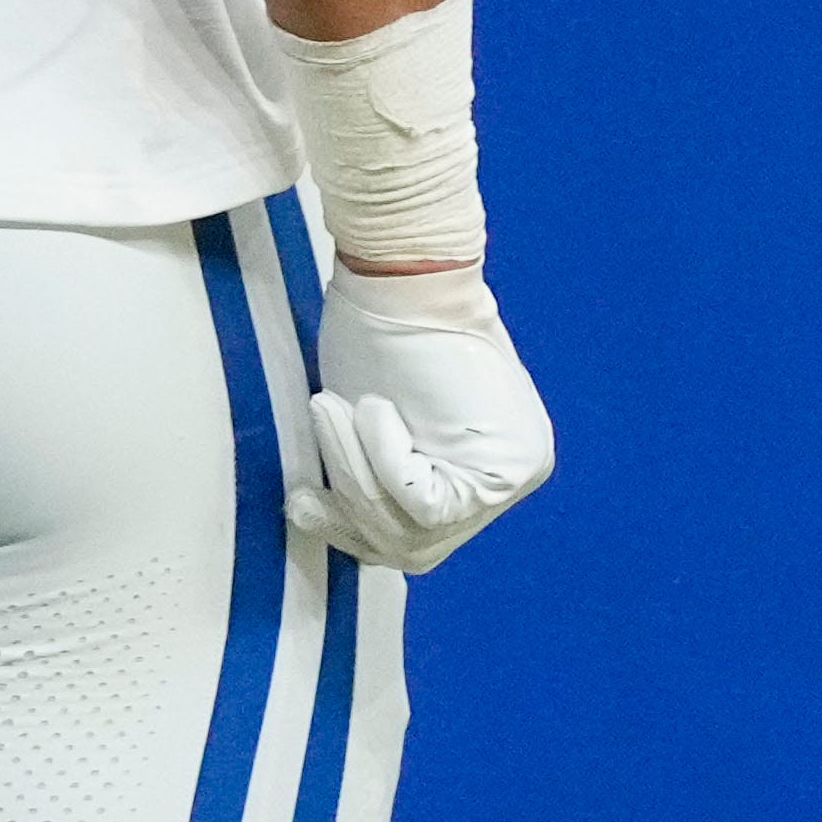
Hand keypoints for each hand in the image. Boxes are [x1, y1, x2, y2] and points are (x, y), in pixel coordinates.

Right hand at [289, 257, 553, 567]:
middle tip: (305, 484)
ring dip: (357, 473)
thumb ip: (381, 479)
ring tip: (333, 412)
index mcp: (485, 467)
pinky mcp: (508, 466)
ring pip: (417, 530)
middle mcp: (512, 476)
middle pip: (419, 546)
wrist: (407, 275)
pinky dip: (383, 460)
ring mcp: (517, 474)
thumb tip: (347, 531)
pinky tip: (372, 408)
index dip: (351, 528)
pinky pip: (426, 504)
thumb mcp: (375, 428)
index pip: (416, 536)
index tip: (305, 501)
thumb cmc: (381, 336)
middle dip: (352, 512)